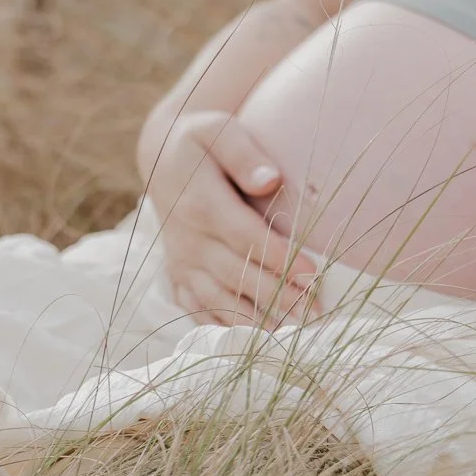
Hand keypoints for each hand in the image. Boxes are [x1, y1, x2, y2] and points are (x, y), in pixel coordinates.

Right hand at [141, 110, 319, 327]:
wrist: (161, 159)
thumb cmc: (200, 142)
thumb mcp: (218, 131)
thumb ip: (244, 153)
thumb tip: (270, 180)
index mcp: (201, 204)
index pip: (244, 237)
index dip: (278, 258)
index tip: (313, 274)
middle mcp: (188, 239)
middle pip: (235, 275)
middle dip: (276, 297)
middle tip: (314, 314)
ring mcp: (182, 262)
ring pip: (218, 300)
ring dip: (254, 321)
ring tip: (291, 337)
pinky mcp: (179, 276)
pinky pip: (199, 310)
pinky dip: (224, 329)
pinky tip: (252, 345)